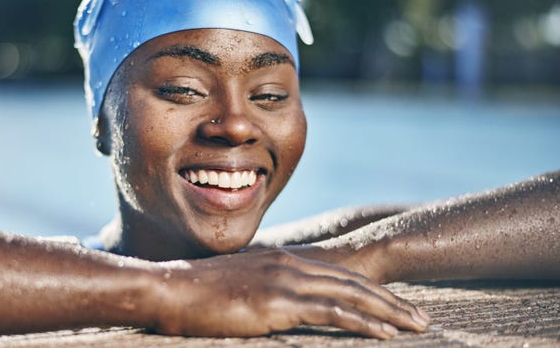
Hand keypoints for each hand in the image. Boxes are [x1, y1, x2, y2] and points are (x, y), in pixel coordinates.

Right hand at [151, 248, 428, 338]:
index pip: (338, 274)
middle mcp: (290, 263)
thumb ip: (263, 289)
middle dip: (392, 300)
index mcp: (282, 259)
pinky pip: (333, 312)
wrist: (170, 289)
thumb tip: (275, 304)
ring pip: (351, 294)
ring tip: (418, 325)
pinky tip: (386, 334)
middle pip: (353, 281)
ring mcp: (286, 280)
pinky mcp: (279, 301)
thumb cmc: (196, 293)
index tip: (396, 304)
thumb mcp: (237, 285)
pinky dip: (364, 322)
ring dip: (389, 311)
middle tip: (423, 317)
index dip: (371, 290)